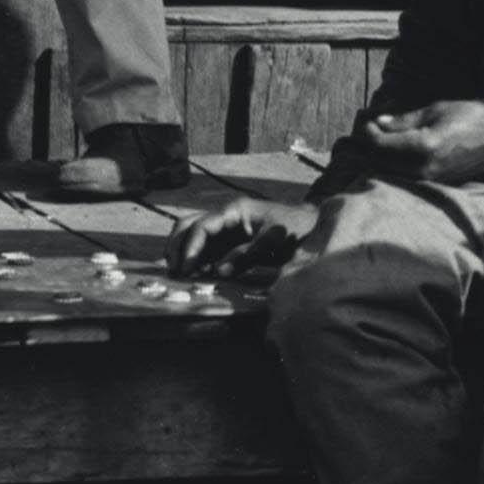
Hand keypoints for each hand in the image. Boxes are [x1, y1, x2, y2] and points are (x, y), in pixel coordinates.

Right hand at [168, 194, 317, 278]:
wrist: (310, 225)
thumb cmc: (295, 228)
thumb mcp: (273, 240)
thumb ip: (246, 254)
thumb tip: (218, 270)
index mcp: (235, 210)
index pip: (203, 225)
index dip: (191, 246)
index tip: (186, 267)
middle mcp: (226, 216)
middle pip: (189, 225)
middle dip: (178, 246)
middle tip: (173, 271)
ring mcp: (226, 228)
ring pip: (193, 234)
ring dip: (183, 251)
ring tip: (177, 273)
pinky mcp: (230, 241)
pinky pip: (205, 247)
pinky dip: (196, 258)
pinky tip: (193, 274)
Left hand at [350, 99, 483, 184]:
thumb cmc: (471, 117)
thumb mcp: (434, 110)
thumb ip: (403, 120)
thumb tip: (377, 123)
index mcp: (422, 148)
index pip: (377, 145)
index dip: (366, 130)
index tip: (367, 117)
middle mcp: (422, 170)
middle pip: (378, 162)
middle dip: (369, 143)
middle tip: (372, 124)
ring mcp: (429, 181)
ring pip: (388, 171)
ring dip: (380, 154)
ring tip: (384, 134)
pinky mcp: (434, 184)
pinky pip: (404, 176)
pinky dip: (394, 162)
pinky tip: (398, 147)